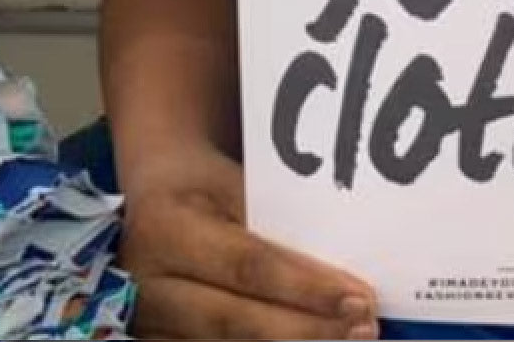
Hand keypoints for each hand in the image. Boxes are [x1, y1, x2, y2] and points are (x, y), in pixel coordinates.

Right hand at [121, 147, 377, 339]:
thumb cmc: (205, 188)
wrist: (153, 199)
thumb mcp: (234, 186)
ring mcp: (148, 327)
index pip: (247, 265)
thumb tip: (344, 269)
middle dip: (308, 330)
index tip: (358, 297)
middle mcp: (147, 287)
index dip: (305, 286)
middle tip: (365, 328)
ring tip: (349, 341)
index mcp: (166, 230)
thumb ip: (277, 226)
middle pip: (237, 321)